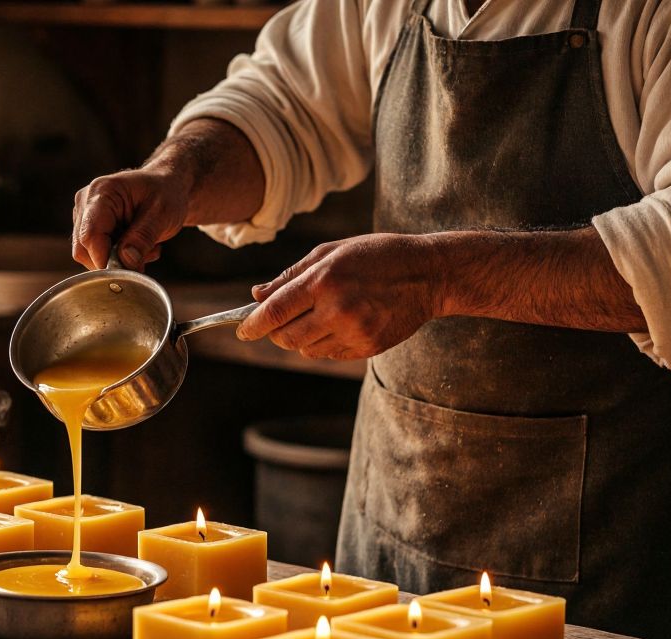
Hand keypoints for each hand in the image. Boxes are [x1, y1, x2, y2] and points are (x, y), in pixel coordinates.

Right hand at [72, 167, 190, 270]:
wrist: (168, 186)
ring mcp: (85, 215)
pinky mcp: (89, 227)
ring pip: (88, 255)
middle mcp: (86, 202)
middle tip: (145, 255)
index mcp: (102, 192)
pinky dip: (116, 258)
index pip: (89, 235)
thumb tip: (126, 261)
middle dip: (114, 261)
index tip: (129, 271)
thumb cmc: (166, 193)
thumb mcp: (163, 213)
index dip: (105, 259)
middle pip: (84, 249)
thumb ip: (143, 237)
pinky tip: (136, 245)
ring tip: (144, 246)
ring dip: (118, 260)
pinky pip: (95, 254)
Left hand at [236, 234, 444, 359]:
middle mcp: (337, 309)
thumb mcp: (332, 253)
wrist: (428, 275)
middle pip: (284, 337)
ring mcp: (354, 332)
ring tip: (321, 314)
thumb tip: (257, 296)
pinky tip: (341, 323)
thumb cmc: (376, 256)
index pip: (273, 312)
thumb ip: (291, 275)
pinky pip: (328, 354)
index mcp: (323, 280)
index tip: (242, 330)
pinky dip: (324, 343)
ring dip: (301, 337)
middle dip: (275, 331)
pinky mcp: (367, 348)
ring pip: (304, 349)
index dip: (251, 324)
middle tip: (282, 319)